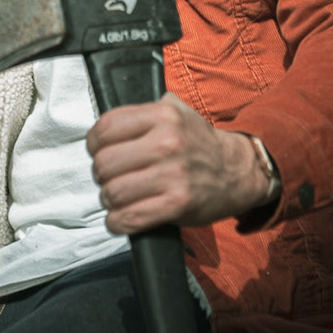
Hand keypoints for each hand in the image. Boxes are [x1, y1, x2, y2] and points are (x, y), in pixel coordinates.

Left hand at [85, 93, 273, 234]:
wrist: (237, 172)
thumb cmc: (200, 144)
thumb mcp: (178, 112)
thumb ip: (145, 109)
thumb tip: (110, 120)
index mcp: (163, 116)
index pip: (106, 128)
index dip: (94, 143)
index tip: (98, 151)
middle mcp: (167, 143)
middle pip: (104, 163)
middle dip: (102, 175)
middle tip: (111, 177)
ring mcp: (172, 176)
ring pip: (112, 193)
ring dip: (109, 200)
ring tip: (119, 198)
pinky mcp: (176, 205)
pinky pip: (128, 218)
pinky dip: (118, 222)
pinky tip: (123, 217)